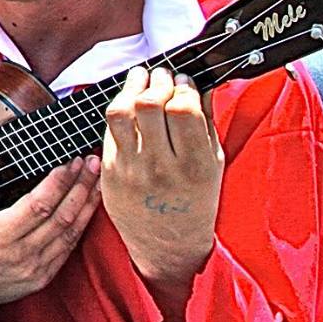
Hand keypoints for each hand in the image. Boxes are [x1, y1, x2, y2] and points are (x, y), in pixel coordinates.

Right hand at [0, 155, 99, 317]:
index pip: (39, 205)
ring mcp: (33, 269)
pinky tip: (87, 211)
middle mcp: (20, 254)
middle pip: (61, 217)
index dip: (58, 183)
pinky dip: (81, 229)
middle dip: (81, 187)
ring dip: (87, 206)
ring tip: (97, 182)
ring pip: (70, 234)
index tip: (70, 163)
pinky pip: (67, 251)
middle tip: (92, 163)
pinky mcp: (40, 278)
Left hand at [100, 66, 221, 294]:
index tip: (183, 81)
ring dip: (130, 87)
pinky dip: (119, 110)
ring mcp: (131, 170)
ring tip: (141, 78)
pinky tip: (128, 103)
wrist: (167, 246)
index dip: (182, 87)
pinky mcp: (110, 173)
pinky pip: (109, 130)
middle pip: (149, 105)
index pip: (182, 109)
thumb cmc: (196, 203)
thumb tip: (199, 86)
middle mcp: (161, 167)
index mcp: (195, 166)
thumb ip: (207, 126)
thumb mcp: (214, 167)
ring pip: (121, 112)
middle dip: (156, 81)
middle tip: (161, 75)